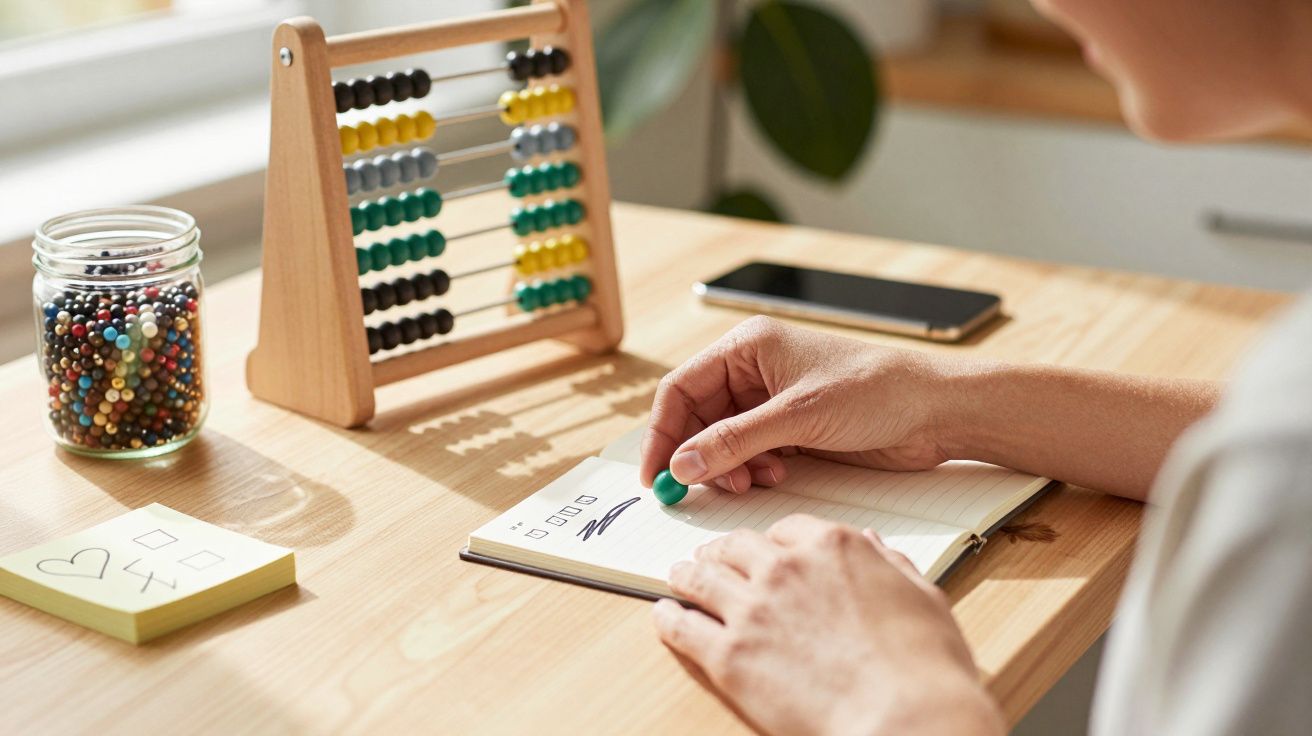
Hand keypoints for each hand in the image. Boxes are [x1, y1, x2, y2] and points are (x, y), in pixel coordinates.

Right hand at [640, 316, 956, 492]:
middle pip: (698, 418)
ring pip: (723, 440)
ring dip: (729, 466)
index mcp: (748, 346)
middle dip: (698, 454)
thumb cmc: (875, 391)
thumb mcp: (798, 417)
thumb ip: (735, 441)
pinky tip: (775, 476)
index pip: (682, 388)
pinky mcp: (792, 428)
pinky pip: (750, 453)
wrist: (935, 411)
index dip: (663, 431)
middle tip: (699, 488)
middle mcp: (755, 370)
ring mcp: (773, 401)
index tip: (656, 472)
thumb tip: (683, 463)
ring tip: (753, 481)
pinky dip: (752, 470)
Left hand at [653, 515, 1002, 735]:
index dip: (772, 541)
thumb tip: (874, 546)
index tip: (764, 550)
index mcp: (833, 546)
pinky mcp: (729, 655)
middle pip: (736, 547)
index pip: (786, 529)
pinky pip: (684, 626)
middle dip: (721, 552)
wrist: (905, 716)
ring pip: (702, 578)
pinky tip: (663, 615)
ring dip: (687, 575)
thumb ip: (890, 565)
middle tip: (710, 558)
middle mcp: (785, 567)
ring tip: (677, 577)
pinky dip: (669, 617)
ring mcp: (752, 609)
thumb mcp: (921, 597)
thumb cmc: (925, 666)